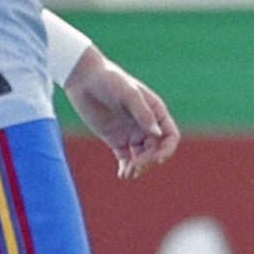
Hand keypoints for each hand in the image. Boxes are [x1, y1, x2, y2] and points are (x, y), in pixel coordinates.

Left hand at [62, 51, 180, 179]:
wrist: (83, 78)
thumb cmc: (109, 80)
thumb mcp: (128, 94)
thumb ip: (143, 113)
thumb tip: (157, 135)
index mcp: (155, 111)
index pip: (170, 136)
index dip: (167, 149)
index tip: (157, 158)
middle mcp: (146, 124)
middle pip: (156, 150)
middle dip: (148, 161)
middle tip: (136, 166)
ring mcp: (131, 133)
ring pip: (142, 157)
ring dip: (139, 168)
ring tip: (128, 174)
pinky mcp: (116, 140)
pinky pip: (126, 158)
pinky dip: (127, 168)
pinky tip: (123, 175)